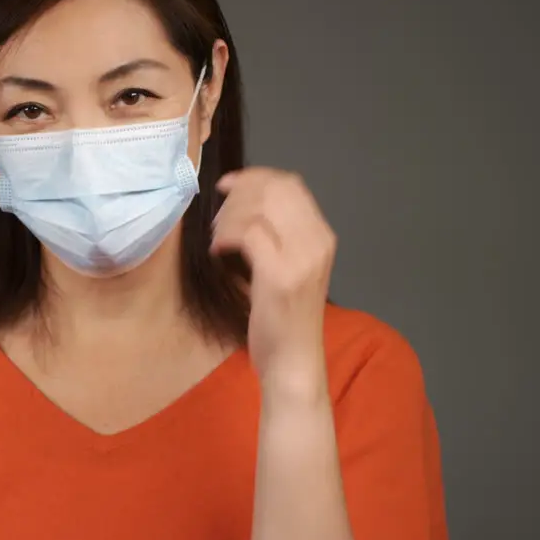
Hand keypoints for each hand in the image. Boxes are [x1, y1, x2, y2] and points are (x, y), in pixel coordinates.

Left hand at [210, 168, 335, 395]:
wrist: (294, 362)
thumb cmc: (286, 318)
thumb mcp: (290, 267)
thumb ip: (279, 234)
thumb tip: (245, 202)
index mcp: (321, 236)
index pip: (290, 184)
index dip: (255, 177)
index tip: (228, 185)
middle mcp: (317, 241)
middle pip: (274, 189)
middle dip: (238, 193)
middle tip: (218, 213)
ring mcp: (301, 258)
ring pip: (259, 207)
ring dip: (228, 216)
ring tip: (218, 237)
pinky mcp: (279, 275)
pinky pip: (248, 234)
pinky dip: (226, 236)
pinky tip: (218, 251)